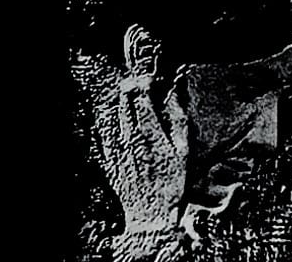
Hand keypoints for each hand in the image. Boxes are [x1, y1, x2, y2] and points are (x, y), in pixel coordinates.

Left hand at [90, 25, 190, 236]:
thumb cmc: (172, 184)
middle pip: (125, 101)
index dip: (144, 82)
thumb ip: (178, 120)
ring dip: (124, 104)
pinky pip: (108, 132)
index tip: (151, 79)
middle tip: (141, 85)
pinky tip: (122, 122)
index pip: (140, 95)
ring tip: (134, 101)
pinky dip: (114, 122)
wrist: (151, 213)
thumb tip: (175, 96)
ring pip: (116, 114)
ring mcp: (117, 145)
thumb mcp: (184, 152)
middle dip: (131, 88)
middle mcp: (129, 135)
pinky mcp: (110, 156)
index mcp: (149, 131)